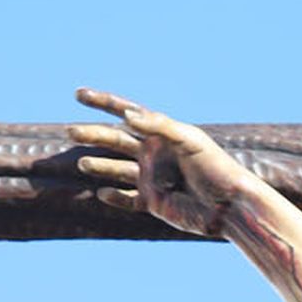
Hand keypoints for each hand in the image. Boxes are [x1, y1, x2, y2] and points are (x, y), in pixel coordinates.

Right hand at [70, 89, 252, 236]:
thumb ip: (159, 126)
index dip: (102, 102)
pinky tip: (103, 193)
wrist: (230, 207)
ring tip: (81, 164)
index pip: (126, 113)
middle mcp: (154, 154)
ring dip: (98, 166)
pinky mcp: (154, 203)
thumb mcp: (190, 140)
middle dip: (93, 135)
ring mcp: (152, 179)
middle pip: (115, 140)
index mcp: (161, 134)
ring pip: (116, 169)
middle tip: (71, 131)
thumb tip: (128, 115)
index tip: (79, 94)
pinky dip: (115, 197)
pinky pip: (128, 199)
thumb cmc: (216, 168)